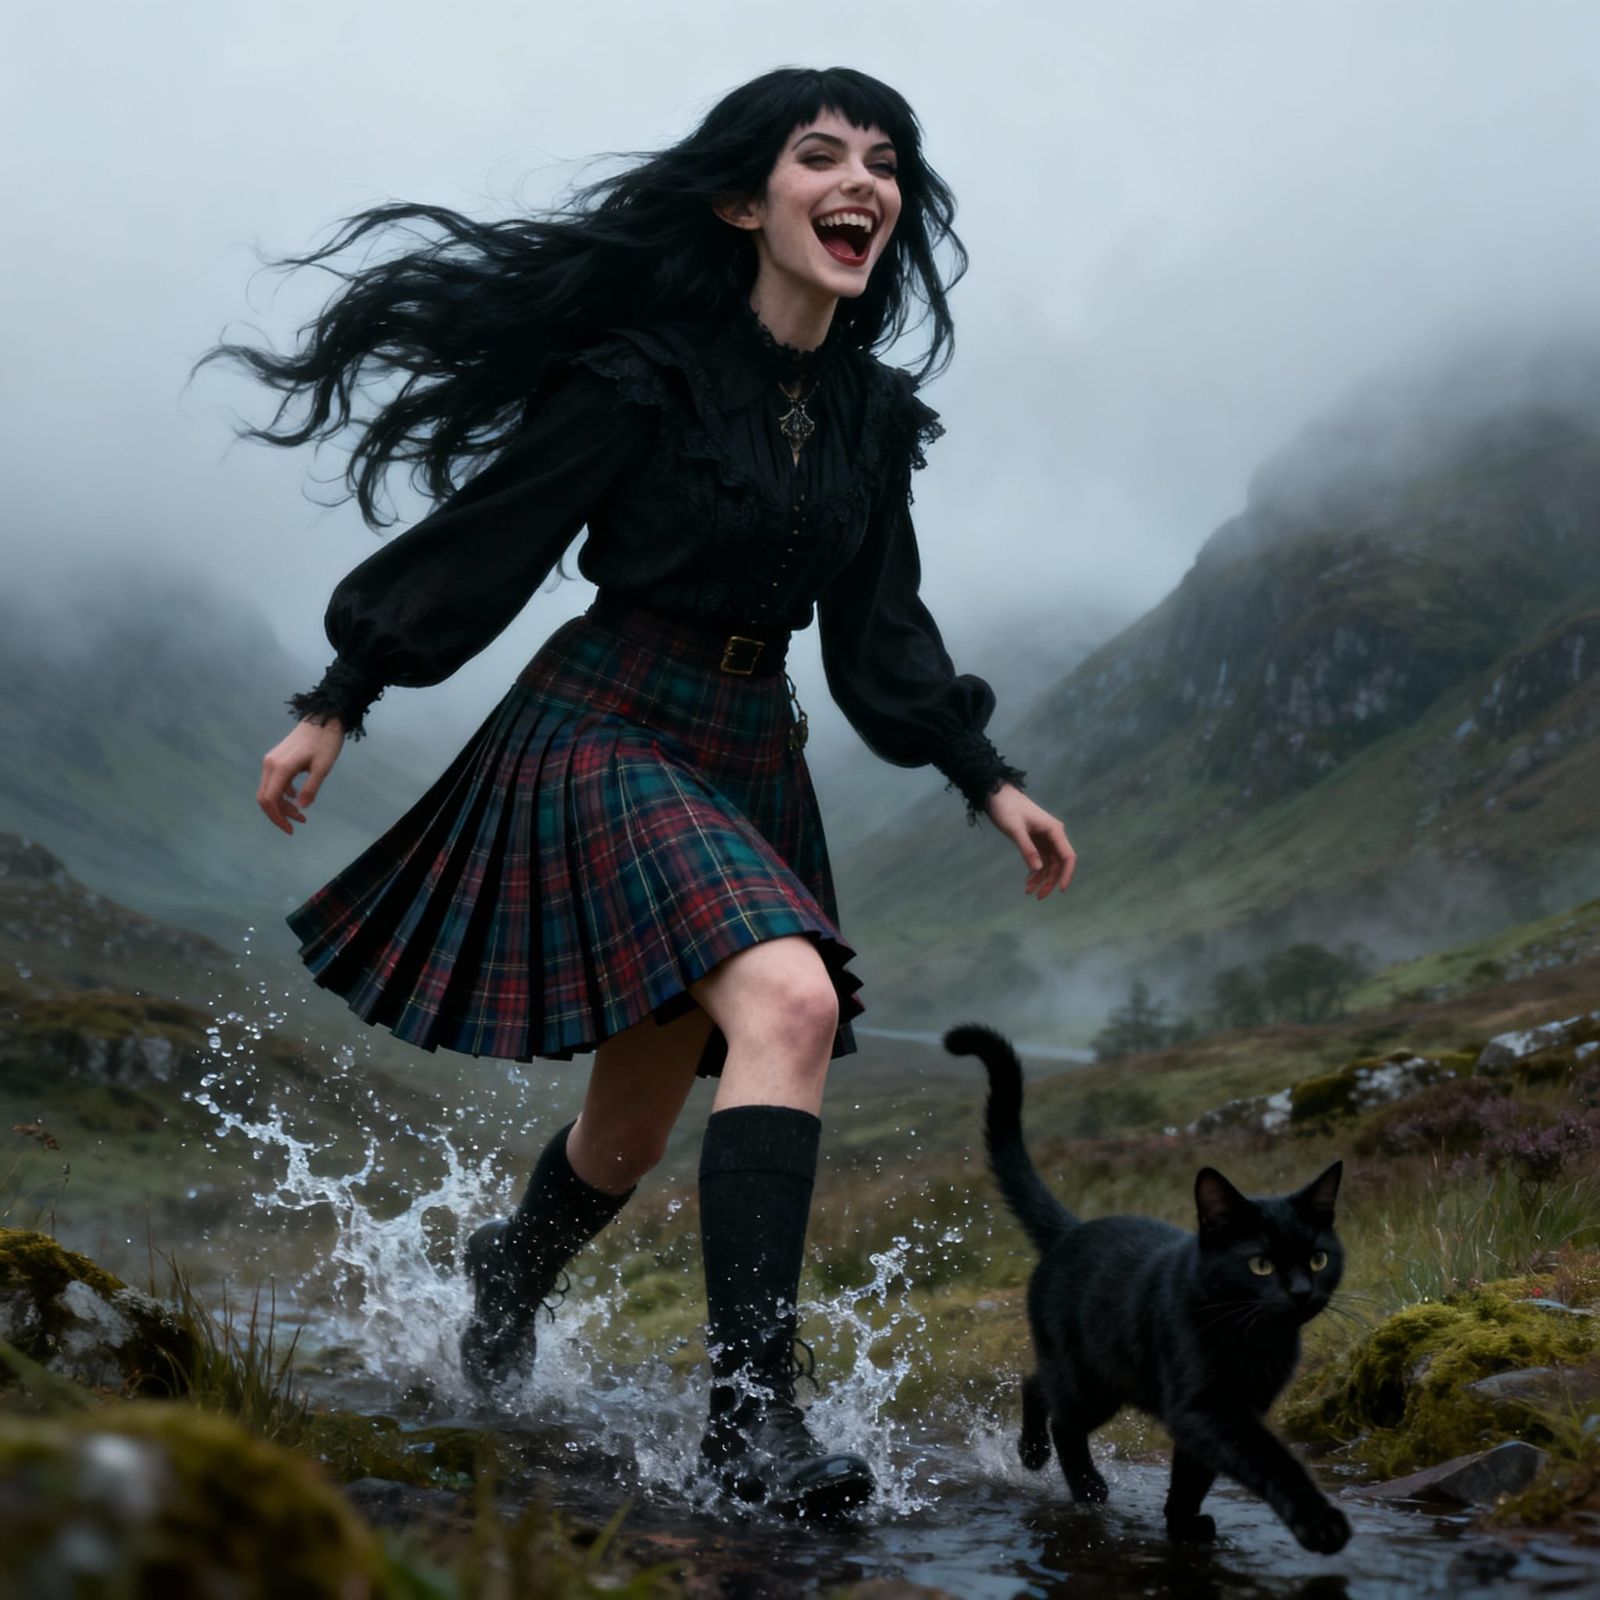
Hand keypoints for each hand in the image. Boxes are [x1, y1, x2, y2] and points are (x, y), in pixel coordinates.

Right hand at [258, 719, 344, 834]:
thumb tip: (301, 808)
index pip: (269, 800)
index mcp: (280, 768)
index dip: (277, 818)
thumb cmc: (326, 741)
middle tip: (298, 824)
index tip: (291, 830)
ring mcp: (271, 761)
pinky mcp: (276, 759)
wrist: (323, 717)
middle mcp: (270, 764)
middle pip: (265, 798)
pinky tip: (297, 799)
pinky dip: (283, 794)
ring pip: (269, 790)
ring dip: (282, 805)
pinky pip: (274, 782)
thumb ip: (311, 788)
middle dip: (279, 815)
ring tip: (301, 815)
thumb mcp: (323, 767)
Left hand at [985, 784, 1075, 899]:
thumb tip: (1038, 869)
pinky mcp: (1036, 840)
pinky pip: (1040, 860)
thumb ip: (1027, 849)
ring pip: (1049, 864)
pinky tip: (1028, 882)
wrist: (997, 794)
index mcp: (1054, 831)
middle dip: (1050, 881)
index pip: (1067, 856)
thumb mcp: (1016, 829)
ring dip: (1041, 879)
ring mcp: (1045, 838)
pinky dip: (1035, 871)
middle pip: (1058, 863)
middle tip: (1038, 897)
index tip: (1061, 890)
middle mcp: (1053, 835)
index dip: (1067, 874)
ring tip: (1029, 892)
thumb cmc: (1007, 808)